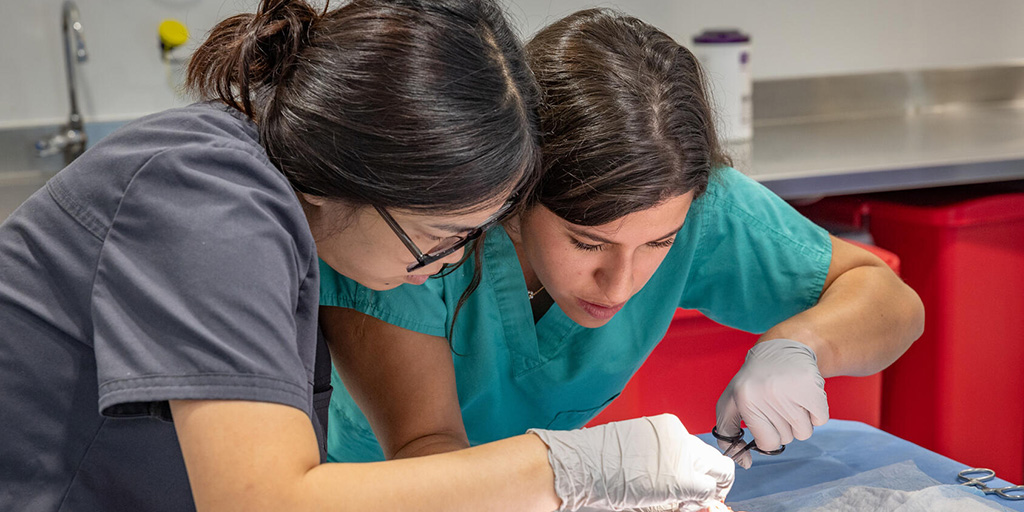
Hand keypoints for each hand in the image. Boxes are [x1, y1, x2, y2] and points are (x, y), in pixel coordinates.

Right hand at [529, 414, 734, 511]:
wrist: (582, 465)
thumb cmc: (597, 459)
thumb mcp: (635, 449)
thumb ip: (661, 458)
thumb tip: (681, 478)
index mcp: (668, 426)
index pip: (698, 449)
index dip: (700, 469)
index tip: (698, 481)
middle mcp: (680, 437)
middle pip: (715, 460)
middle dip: (716, 480)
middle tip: (708, 496)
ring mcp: (683, 457)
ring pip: (718, 475)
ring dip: (708, 491)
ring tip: (688, 502)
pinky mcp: (683, 479)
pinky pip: (707, 491)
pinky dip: (701, 501)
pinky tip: (685, 504)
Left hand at [715, 338, 828, 468]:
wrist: (780, 349)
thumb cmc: (753, 382)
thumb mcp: (731, 403)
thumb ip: (728, 434)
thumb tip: (744, 463)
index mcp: (744, 400)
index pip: (767, 443)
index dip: (769, 436)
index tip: (766, 421)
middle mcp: (767, 395)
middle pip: (787, 438)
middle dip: (784, 426)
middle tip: (778, 404)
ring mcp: (791, 391)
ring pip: (805, 432)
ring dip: (800, 420)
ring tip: (789, 399)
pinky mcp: (813, 388)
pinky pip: (821, 420)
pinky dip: (815, 412)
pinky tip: (803, 395)